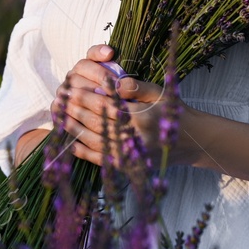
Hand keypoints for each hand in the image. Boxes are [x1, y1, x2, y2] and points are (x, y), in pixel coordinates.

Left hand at [54, 44, 181, 167]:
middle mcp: (134, 139)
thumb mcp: (158, 93)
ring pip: (93, 140)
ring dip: (72, 127)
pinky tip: (68, 142)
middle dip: (74, 108)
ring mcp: (129, 155)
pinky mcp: (126, 166)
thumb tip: (113, 82)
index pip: (105, 105)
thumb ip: (135, 87)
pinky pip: (99, 160)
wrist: (190, 141)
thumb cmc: (172, 111)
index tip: (69, 87)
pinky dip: (82, 152)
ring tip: (58, 115)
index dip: (84, 96)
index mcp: (141, 118)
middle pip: (95, 122)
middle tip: (58, 98)